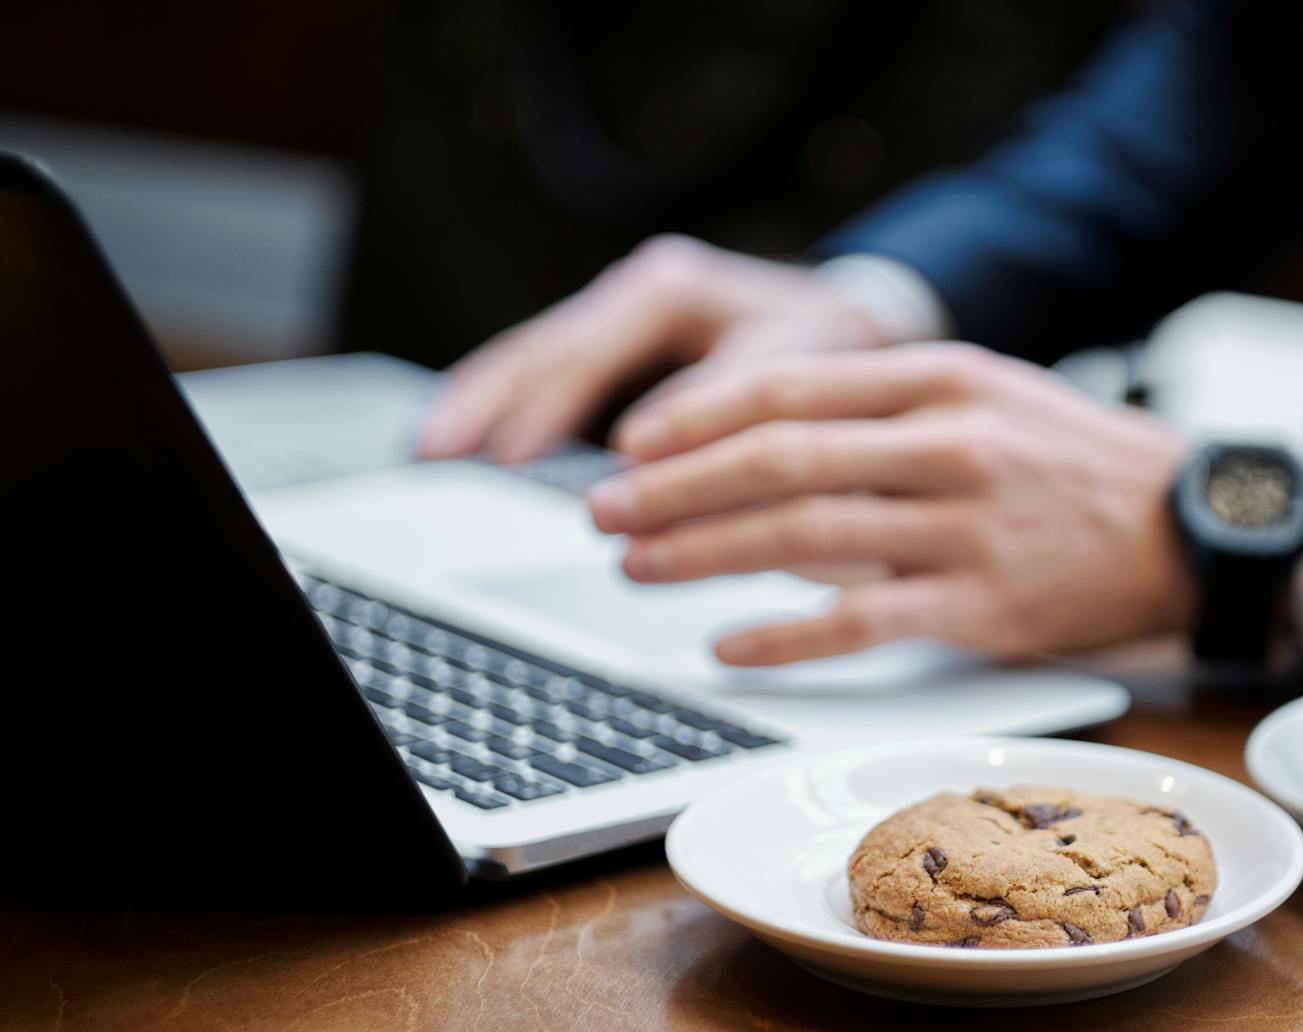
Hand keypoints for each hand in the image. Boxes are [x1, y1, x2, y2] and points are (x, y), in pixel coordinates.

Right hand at [417, 235, 887, 462]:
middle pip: (543, 346)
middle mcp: (637, 290)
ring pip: (533, 356)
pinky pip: (546, 373)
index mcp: (674, 287)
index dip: (550, 408)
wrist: (857, 320)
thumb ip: (726, 411)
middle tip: (438, 453)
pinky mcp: (616, 347)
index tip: (511, 456)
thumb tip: (642, 458)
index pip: (594, 351)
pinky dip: (503, 406)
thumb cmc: (836, 349)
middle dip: (487, 402)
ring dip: (480, 404)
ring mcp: (619, 314)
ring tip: (429, 451)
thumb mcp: (798, 370)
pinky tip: (464, 438)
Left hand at [586, 343, 1197, 664]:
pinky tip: (728, 645)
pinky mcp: (983, 607)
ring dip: (707, 554)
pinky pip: (862, 623)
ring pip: (806, 539)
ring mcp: (966, 528)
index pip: (791, 386)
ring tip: (639, 569)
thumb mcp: (988, 394)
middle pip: (782, 460)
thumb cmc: (1073, 462)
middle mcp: (949, 444)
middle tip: (606, 512)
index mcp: (942, 379)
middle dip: (677, 486)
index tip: (634, 442)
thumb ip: (886, 406)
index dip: (698, 416)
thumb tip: (763, 437)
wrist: (1191, 527)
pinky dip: (785, 636)